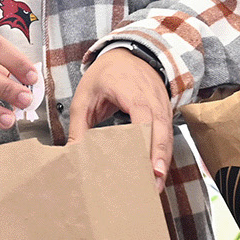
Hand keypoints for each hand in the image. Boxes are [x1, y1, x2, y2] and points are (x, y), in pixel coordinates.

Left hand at [69, 47, 172, 189]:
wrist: (128, 53)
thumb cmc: (105, 74)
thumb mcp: (85, 96)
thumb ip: (78, 126)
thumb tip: (71, 154)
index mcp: (132, 92)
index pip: (144, 119)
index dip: (147, 142)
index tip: (147, 165)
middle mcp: (152, 98)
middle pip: (161, 130)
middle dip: (159, 157)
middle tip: (154, 184)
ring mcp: (162, 104)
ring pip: (167, 135)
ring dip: (163, 159)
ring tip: (156, 186)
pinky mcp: (165, 111)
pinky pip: (167, 133)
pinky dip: (163, 152)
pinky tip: (156, 172)